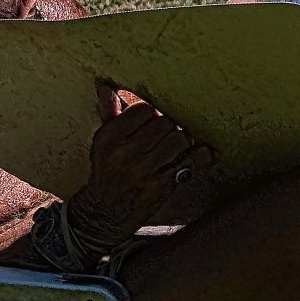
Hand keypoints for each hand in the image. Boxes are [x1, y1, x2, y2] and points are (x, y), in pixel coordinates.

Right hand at [68, 84, 212, 251]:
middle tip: (167, 136)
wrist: (105, 213)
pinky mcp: (159, 186)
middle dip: (169, 127)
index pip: (144, 109)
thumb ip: (109, 114)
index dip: (153, 114)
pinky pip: (188, 163)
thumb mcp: (103, 144)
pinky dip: (196, 158)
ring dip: (182, 142)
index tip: (153, 123)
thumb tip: (106, 88)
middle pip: (165, 122)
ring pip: (179, 140)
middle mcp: (124, 153)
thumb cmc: (108, 172)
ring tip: (174, 148)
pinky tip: (196, 156)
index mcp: (109, 138)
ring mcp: (143, 171)